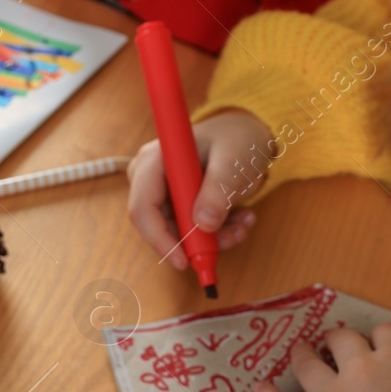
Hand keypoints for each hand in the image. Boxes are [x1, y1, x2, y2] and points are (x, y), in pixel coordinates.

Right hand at [126, 109, 273, 268]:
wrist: (248, 131)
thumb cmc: (236, 136)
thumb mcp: (232, 159)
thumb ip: (218, 190)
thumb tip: (204, 224)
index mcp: (154, 160)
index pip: (142, 207)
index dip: (159, 238)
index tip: (184, 261)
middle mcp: (152, 178)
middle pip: (160, 225)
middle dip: (196, 240)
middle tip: (231, 237)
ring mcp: (165, 192)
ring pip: (181, 232)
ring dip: (215, 237)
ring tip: (244, 224)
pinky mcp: (180, 203)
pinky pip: (193, 229)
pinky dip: (219, 232)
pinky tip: (242, 219)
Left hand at [254, 325, 390, 391]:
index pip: (384, 333)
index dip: (381, 339)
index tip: (380, 347)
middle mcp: (361, 369)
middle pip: (342, 340)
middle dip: (338, 340)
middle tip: (334, 344)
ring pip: (308, 365)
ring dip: (302, 354)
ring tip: (299, 351)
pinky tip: (258, 389)